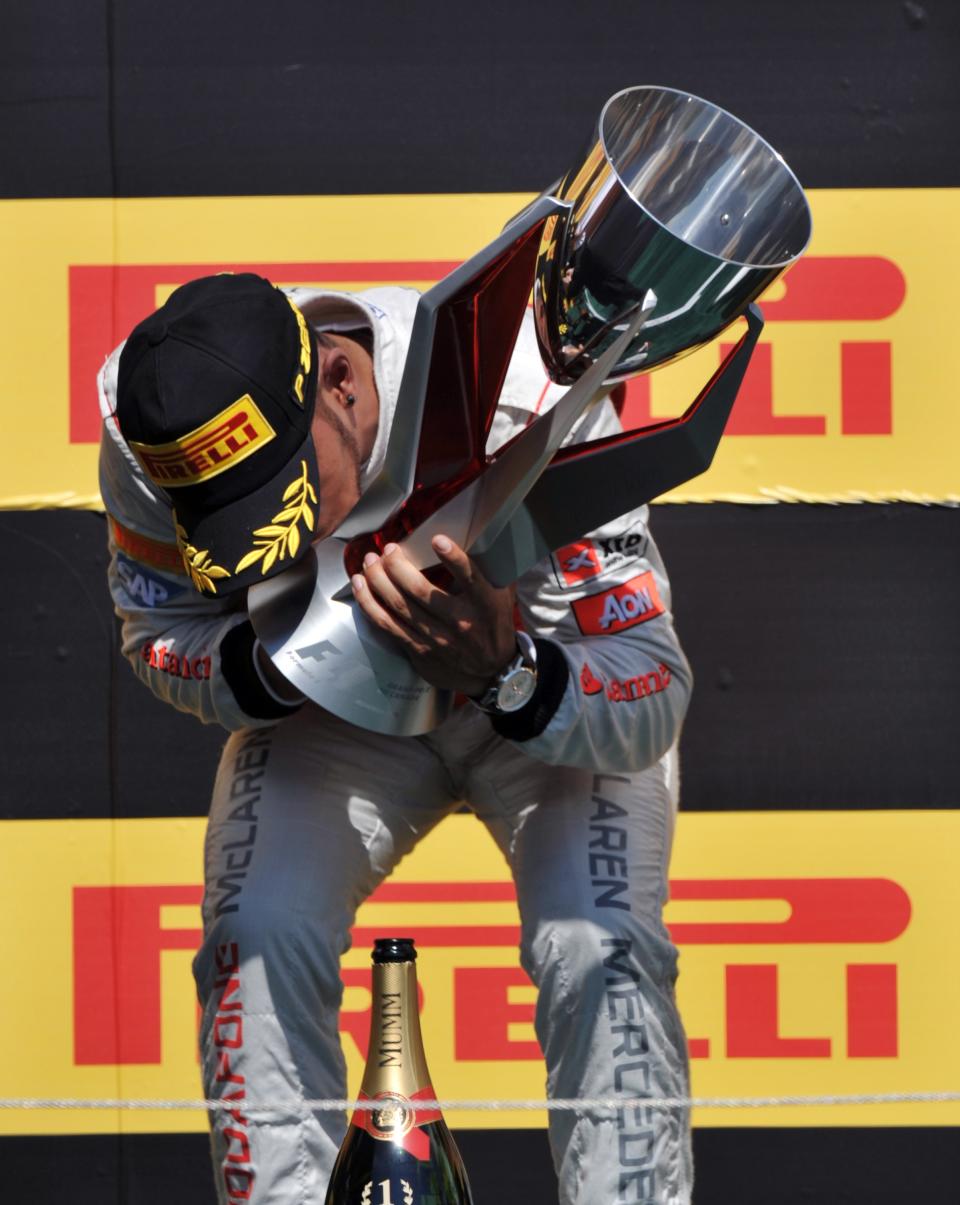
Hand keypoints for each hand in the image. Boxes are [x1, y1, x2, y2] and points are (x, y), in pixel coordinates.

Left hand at [350, 534, 517, 695]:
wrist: (492, 671)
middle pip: (420, 591)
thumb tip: (472, 532)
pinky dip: (369, 604)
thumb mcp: (501, 595)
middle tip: (388, 548)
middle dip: (398, 566)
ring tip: (368, 562)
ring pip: (399, 607)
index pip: (470, 579)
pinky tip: (360, 585)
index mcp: (485, 605)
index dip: (454, 559)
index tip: (437, 539)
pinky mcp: (419, 650)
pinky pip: (387, 625)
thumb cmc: (494, 624)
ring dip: (378, 580)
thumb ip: (488, 569)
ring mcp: (437, 639)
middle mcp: (460, 623)